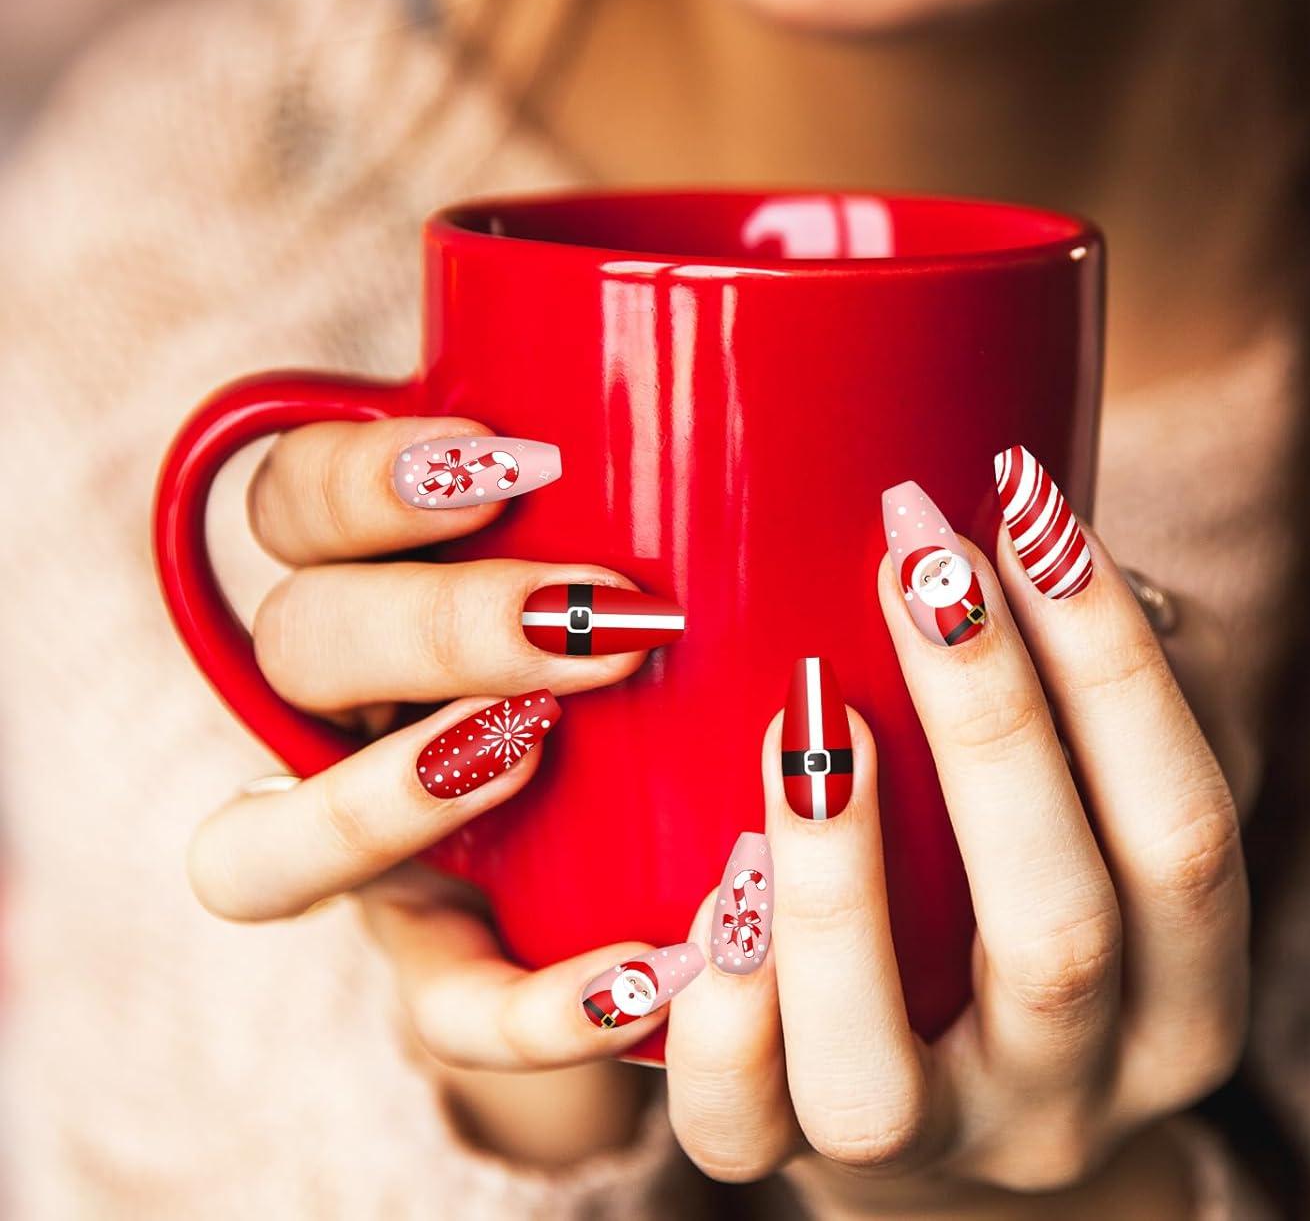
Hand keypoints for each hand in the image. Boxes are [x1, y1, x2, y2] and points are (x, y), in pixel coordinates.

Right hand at [187, 418, 682, 1161]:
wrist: (696, 835)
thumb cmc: (699, 649)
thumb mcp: (694, 559)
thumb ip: (709, 499)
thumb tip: (890, 460)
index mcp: (391, 577)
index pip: (292, 502)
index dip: (364, 478)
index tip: (520, 459)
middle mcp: (352, 708)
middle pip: (296, 642)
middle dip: (436, 622)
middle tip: (605, 618)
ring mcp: (373, 848)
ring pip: (257, 845)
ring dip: (383, 795)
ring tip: (532, 752)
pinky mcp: (441, 973)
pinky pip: (435, 1012)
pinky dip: (529, 1009)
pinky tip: (648, 977)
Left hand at [663, 457, 1249, 1216]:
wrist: (961, 1108)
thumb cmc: (1032, 894)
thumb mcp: (1106, 803)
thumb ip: (1103, 686)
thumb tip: (1032, 532)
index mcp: (1185, 991)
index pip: (1184, 830)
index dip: (1113, 666)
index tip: (1026, 498)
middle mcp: (1075, 1090)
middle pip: (1054, 932)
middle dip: (987, 724)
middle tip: (914, 559)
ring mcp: (932, 1145)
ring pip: (877, 1066)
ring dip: (834, 876)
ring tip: (803, 709)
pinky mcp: (795, 1167)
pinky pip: (741, 1130)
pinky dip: (721, 1006)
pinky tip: (710, 878)